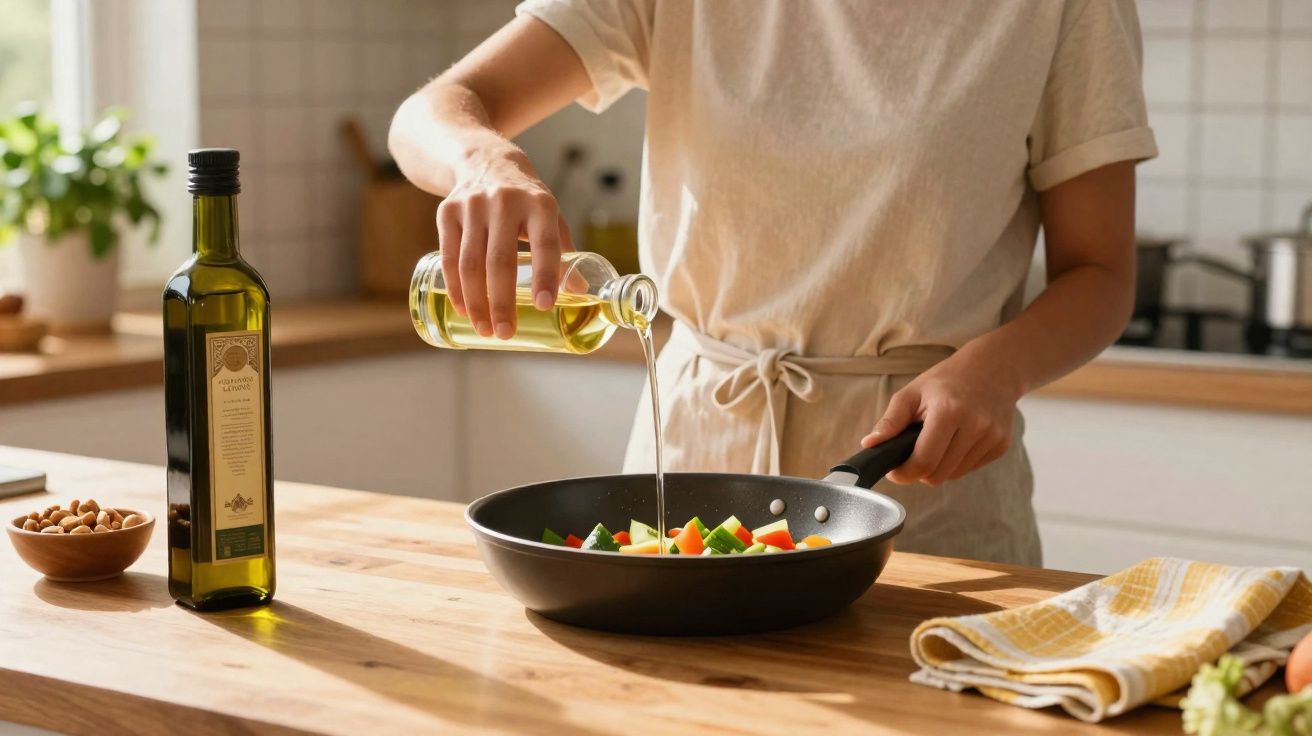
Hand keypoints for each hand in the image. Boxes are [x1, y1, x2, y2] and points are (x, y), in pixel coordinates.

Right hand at [436, 150, 573, 338]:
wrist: (484, 160)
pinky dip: (455, 287)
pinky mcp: (447, 211)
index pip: (545, 243)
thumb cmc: (526, 199)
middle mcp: (506, 202)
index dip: (546, 275)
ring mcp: (473, 205)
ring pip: (471, 263)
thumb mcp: (550, 216)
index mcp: (540, 204)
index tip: (544, 305)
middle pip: (501, 261)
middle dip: (503, 302)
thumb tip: (581, 293)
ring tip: (485, 329)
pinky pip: (448, 256)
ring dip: (476, 302)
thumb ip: (564, 252)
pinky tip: (463, 309)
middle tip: (506, 333)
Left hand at [860, 354, 1020, 485]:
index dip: (904, 473)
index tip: (895, 470)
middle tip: (913, 454)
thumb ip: (890, 421)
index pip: (924, 462)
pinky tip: (956, 441)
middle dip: (920, 470)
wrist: (994, 368)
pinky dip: (956, 463)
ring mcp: (992, 437)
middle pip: (938, 475)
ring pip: (953, 475)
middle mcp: (975, 426)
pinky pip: (969, 469)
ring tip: (936, 442)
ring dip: (939, 467)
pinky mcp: (1001, 446)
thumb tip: (869, 444)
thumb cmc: (947, 380)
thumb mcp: (913, 393)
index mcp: (948, 412)